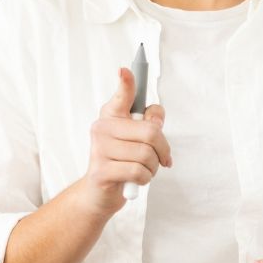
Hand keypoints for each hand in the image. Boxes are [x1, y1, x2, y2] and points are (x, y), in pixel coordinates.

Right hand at [85, 67, 171, 209]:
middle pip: (151, 132)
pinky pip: (139, 172)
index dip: (126, 82)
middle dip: (163, 149)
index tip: (126, 69)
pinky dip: (145, 179)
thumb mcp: (138, 141)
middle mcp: (102, 128)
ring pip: (147, 155)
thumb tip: (155, 121)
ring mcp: (99, 149)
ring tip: (143, 170)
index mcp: (112, 116)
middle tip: (161, 159)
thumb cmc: (123, 162)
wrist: (100, 193)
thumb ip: (149, 125)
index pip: (122, 95)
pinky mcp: (101, 171)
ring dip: (153, 168)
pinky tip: (135, 180)